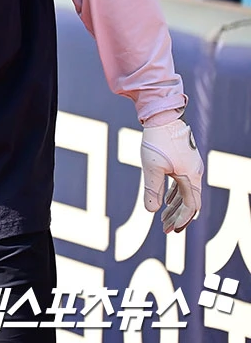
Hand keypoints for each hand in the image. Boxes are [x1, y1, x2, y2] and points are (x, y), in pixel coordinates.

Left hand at [141, 118, 202, 232]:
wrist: (162, 115)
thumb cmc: (157, 140)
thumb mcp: (152, 167)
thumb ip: (152, 189)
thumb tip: (151, 211)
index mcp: (191, 177)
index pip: (191, 206)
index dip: (182, 219)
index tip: (171, 230)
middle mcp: (194, 173)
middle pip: (189, 201)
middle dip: (177, 216)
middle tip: (165, 229)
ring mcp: (189, 166)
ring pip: (185, 192)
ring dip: (175, 206)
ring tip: (163, 218)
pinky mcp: (182, 160)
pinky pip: (181, 182)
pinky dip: (174, 193)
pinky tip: (166, 200)